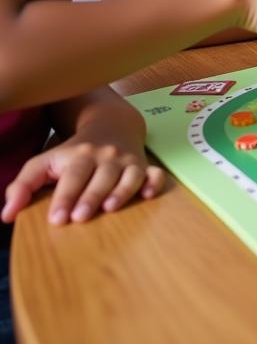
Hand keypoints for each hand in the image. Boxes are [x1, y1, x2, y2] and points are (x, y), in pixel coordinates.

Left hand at [2, 126, 164, 225]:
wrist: (112, 125)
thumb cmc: (73, 152)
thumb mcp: (45, 161)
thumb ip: (23, 185)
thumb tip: (6, 215)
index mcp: (80, 155)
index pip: (72, 175)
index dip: (64, 196)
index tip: (57, 218)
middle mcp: (107, 156)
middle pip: (101, 176)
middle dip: (91, 196)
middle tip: (80, 217)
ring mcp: (128, 160)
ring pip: (129, 175)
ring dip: (121, 191)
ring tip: (110, 209)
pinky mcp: (145, 166)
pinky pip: (155, 174)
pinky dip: (154, 183)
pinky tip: (148, 195)